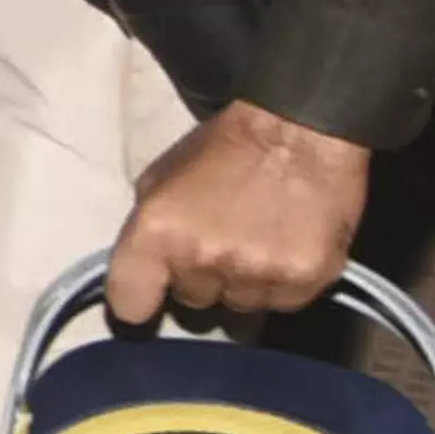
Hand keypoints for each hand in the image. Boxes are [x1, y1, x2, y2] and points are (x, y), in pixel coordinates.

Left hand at [108, 102, 369, 322]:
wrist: (301, 128)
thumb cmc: (224, 148)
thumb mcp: (162, 178)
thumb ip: (147, 229)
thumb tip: (148, 270)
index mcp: (157, 232)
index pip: (129, 305)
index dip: (139, 301)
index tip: (152, 294)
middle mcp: (204, 258)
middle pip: (192, 301)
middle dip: (202, 277)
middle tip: (222, 239)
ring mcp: (256, 272)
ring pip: (240, 305)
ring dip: (244, 281)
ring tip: (259, 239)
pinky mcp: (305, 278)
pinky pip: (282, 302)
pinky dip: (283, 283)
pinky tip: (287, 246)